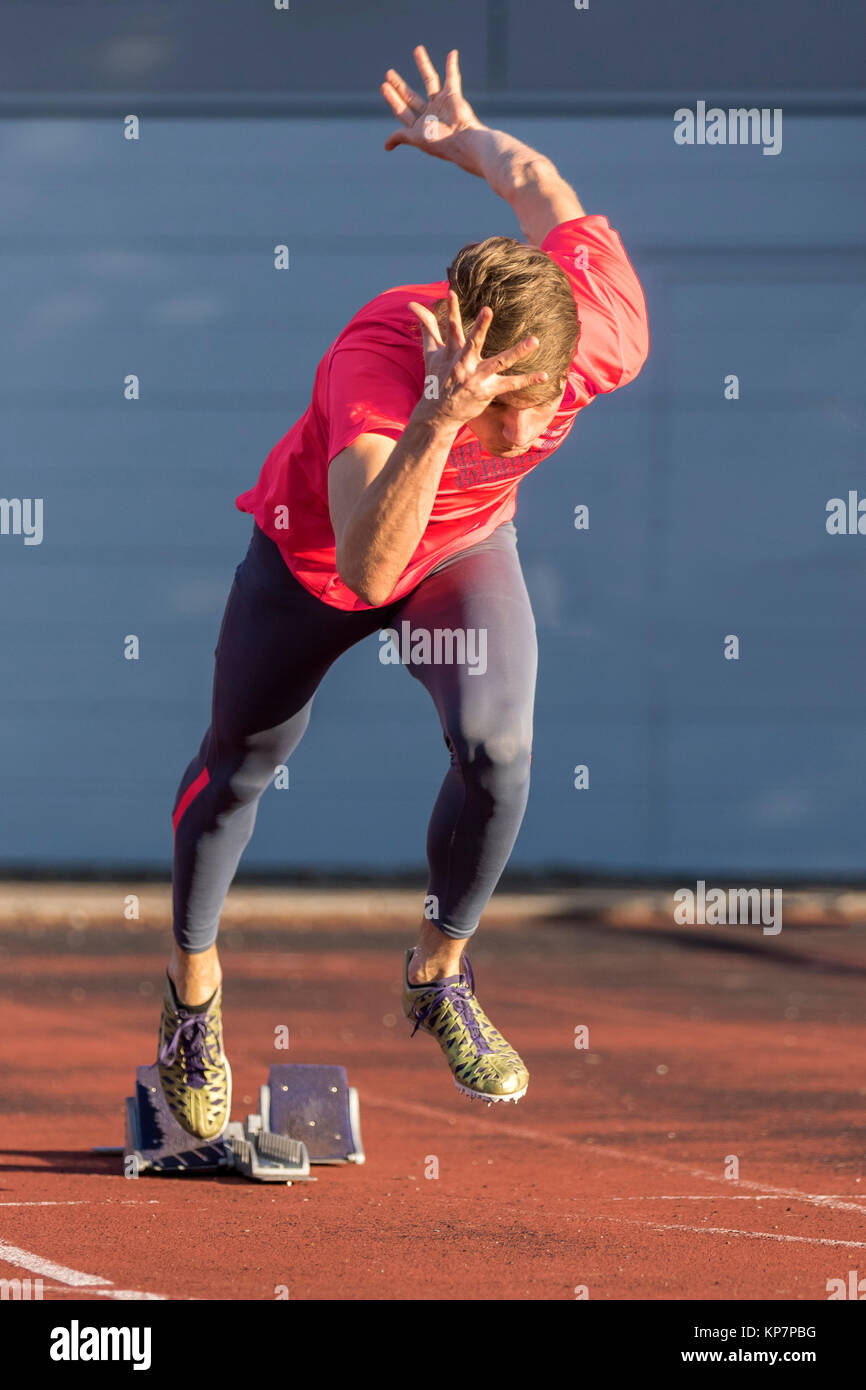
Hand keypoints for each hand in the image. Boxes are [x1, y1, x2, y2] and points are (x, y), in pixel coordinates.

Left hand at [381, 47, 482, 166]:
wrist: (463, 140)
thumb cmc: (440, 141)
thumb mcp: (416, 139)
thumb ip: (402, 137)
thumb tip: (386, 146)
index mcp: (420, 127)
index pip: (402, 110)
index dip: (392, 99)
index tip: (384, 86)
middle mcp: (430, 115)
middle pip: (411, 96)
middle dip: (399, 85)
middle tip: (388, 73)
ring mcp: (442, 104)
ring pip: (430, 80)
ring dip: (424, 65)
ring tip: (417, 49)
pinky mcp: (453, 96)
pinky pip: (453, 77)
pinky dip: (452, 65)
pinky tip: (452, 54)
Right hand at [409, 291, 547, 425]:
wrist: (437, 414)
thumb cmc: (436, 379)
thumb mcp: (430, 353)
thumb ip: (426, 327)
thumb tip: (412, 306)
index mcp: (451, 353)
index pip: (450, 328)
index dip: (450, 310)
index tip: (450, 292)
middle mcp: (464, 364)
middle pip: (473, 342)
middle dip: (480, 327)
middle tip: (488, 309)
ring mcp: (477, 378)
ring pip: (500, 362)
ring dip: (517, 351)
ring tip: (534, 340)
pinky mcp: (488, 391)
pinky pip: (511, 385)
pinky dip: (528, 380)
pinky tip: (545, 375)